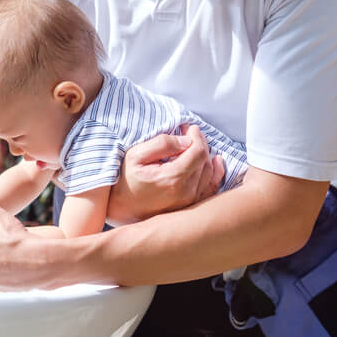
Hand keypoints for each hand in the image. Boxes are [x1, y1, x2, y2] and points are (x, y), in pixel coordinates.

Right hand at [107, 124, 224, 224]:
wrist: (120, 207)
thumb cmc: (125, 180)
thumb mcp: (136, 155)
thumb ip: (163, 144)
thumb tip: (187, 140)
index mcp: (173, 179)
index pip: (199, 152)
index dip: (197, 136)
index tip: (188, 128)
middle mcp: (185, 193)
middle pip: (205, 161)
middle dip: (199, 143)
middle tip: (188, 134)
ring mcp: (189, 203)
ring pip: (210, 173)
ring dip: (205, 156)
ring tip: (193, 146)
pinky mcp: (189, 207)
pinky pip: (211, 188)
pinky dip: (216, 173)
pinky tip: (215, 162)